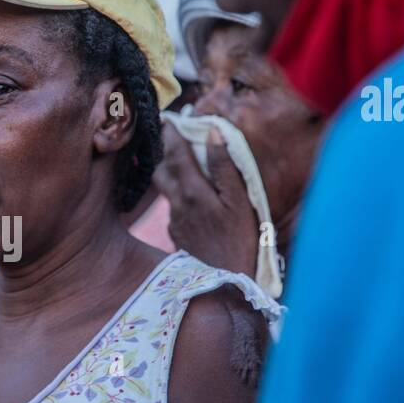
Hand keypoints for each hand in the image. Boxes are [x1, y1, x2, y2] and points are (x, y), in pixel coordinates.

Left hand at [153, 125, 258, 276]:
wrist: (227, 284)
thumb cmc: (241, 241)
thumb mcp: (240, 201)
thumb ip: (225, 166)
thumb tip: (214, 132)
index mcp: (192, 191)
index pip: (175, 154)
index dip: (171, 134)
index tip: (168, 118)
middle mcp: (177, 205)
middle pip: (163, 170)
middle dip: (165, 151)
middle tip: (170, 136)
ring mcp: (174, 221)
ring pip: (166, 189)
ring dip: (170, 172)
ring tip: (180, 160)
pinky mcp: (177, 235)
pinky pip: (174, 208)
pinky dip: (178, 195)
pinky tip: (192, 196)